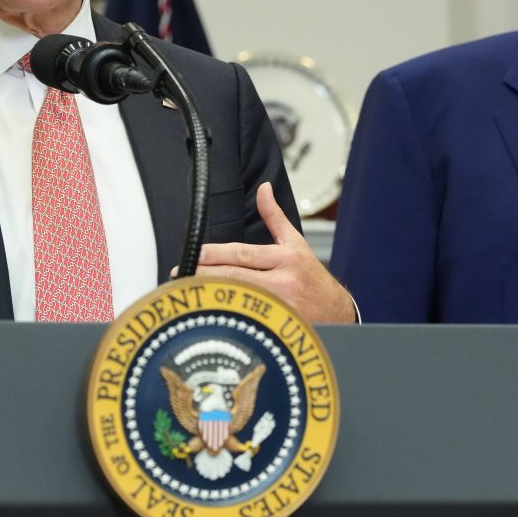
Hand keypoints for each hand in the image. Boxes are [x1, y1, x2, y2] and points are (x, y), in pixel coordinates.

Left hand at [184, 182, 356, 322]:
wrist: (336, 312)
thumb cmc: (312, 277)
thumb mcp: (296, 243)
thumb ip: (275, 217)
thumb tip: (264, 189)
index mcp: (285, 259)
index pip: (243, 254)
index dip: (216, 254)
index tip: (196, 254)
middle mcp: (283, 283)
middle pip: (236, 277)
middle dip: (205, 275)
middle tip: (181, 273)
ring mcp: (279, 308)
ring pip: (238, 299)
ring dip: (211, 295)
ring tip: (189, 290)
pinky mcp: (276, 327)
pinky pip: (246, 320)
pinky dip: (226, 315)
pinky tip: (209, 312)